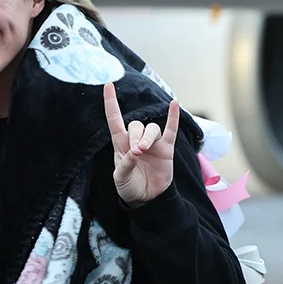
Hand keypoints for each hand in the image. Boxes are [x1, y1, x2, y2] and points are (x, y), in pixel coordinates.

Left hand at [104, 82, 180, 205]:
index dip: (111, 102)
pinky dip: (173, 117)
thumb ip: (125, 165)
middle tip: (136, 152)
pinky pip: (170, 129)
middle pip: (136, 125)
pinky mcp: (166, 149)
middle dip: (135, 136)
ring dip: (148, 136)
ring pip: (151, 128)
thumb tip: (135, 153)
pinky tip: (174, 104)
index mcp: (120, 144)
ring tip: (144, 150)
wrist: (146, 199)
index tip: (108, 85)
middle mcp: (136, 140)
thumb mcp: (120, 178)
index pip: (114, 119)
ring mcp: (152, 143)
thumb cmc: (129, 187)